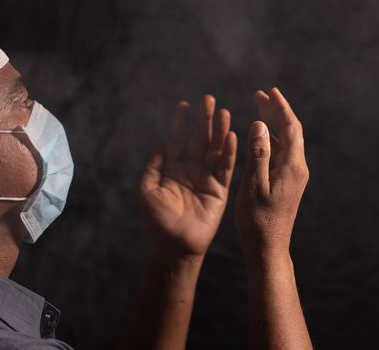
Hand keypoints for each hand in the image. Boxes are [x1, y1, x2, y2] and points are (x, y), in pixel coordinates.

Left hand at [139, 95, 236, 256]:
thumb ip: (153, 166)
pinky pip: (225, 168)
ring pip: (214, 150)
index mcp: (172, 169)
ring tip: (223, 112)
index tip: (184, 104)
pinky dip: (229, 153)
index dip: (180, 123)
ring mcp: (205, 179)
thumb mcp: (147, 190)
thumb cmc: (156, 220)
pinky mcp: (219, 190)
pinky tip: (232, 136)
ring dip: (219, 131)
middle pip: (198, 140)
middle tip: (208, 99)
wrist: (174, 245)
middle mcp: (190, 171)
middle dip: (203, 120)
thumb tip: (160, 143)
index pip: (177, 140)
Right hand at [235, 87, 308, 257]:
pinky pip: (282, 153)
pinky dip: (272, 139)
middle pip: (291, 132)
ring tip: (258, 110)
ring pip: (287, 142)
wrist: (268, 247)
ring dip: (274, 125)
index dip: (280, 108)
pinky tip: (261, 138)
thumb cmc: (257, 220)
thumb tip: (260, 124)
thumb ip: (258, 153)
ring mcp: (294, 176)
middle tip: (259, 96)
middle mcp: (297, 169)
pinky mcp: (287, 183)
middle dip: (276, 112)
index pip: (291, 128)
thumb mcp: (253, 185)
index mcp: (292, 167)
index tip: (269, 91)